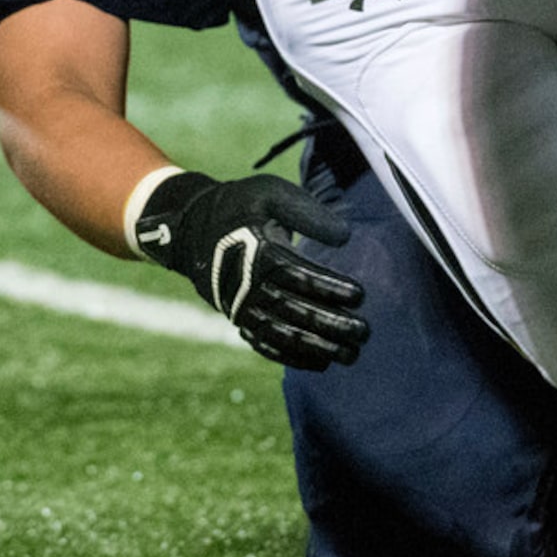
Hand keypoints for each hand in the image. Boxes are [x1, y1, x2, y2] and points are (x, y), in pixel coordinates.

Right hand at [134, 171, 368, 369]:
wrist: (192, 229)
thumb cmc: (240, 205)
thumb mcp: (271, 193)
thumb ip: (308, 212)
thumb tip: (345, 236)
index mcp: (258, 252)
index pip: (300, 276)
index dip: (330, 288)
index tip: (361, 295)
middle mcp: (248, 286)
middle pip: (295, 311)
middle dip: (332, 324)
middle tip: (364, 332)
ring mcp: (242, 308)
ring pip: (282, 335)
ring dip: (318, 348)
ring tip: (351, 355)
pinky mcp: (239, 320)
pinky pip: (266, 345)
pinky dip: (292, 357)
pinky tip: (322, 363)